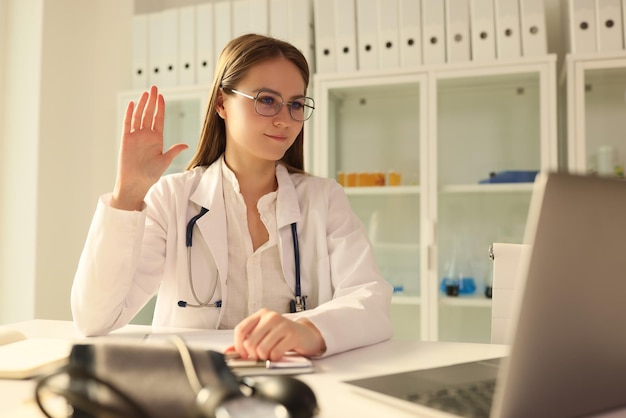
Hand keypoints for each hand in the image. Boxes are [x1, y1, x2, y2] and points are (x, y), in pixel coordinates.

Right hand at [111, 86, 187, 209]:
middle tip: (154, 87)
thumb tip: (185, 145)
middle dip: (152, 100)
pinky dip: (130, 114)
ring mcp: (135, 136)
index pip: (158, 119)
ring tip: (146, 93)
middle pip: (149, 114)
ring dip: (142, 104)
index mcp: (156, 139)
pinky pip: (128, 124)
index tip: (161, 96)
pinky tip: (133, 104)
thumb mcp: (165, 161)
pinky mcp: (126, 139)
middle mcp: (146, 135)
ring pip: (139, 116)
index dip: (160, 107)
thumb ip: (173, 151)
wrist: (136, 183)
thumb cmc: (150, 174)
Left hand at [227, 309, 325, 360]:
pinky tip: (279, 354)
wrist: (306, 334)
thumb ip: (246, 341)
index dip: (238, 346)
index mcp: (261, 314)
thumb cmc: (283, 335)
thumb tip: (228, 351)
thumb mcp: (264, 334)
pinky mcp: (292, 334)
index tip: (243, 354)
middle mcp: (271, 317)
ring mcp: (282, 324)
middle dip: (253, 355)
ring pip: (262, 349)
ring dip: (265, 357)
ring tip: (270, 355)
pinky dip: (275, 358)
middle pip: (250, 342)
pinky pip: (275, 352)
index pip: (241, 329)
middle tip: (260, 356)